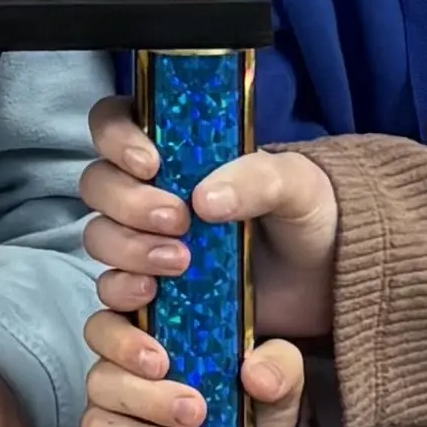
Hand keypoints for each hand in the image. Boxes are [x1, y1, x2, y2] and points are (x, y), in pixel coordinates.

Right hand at [74, 308, 305, 426]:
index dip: (121, 289)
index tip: (150, 291)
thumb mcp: (279, 389)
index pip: (113, 301)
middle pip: (102, 370)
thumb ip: (279, 368)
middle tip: (195, 408)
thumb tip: (255, 374)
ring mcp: (106, 426)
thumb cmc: (249, 421)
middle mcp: (119, 377)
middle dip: (146, 391)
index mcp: (151, 339)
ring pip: (99, 424)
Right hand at [76, 96, 337, 341]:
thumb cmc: (309, 215)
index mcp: (177, 149)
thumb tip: (205, 200)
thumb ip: (258, 179)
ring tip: (179, 264)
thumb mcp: (297, 185)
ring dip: (128, 250)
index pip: (115, 123)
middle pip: (99, 184)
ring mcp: (146, 244)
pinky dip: (122, 302)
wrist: (327, 283)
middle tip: (178, 221)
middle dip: (128, 203)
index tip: (150, 163)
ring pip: (99, 238)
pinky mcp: (152, 296)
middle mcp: (151, 192)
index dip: (116, 136)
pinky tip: (153, 303)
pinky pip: (109, 299)